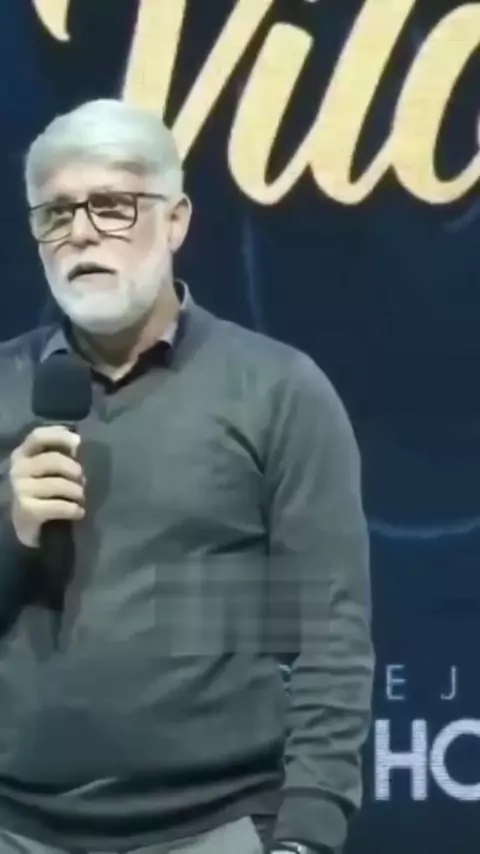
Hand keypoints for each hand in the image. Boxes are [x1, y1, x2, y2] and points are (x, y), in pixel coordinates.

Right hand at [9, 426, 85, 547]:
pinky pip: (60, 506)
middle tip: (83, 481)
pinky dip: (74, 509)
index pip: (38, 436)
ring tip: (81, 498)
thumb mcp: (46, 470)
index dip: (60, 436)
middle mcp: (18, 469)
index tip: (78, 442)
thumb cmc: (42, 492)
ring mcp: (20, 490)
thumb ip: (59, 455)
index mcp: (22, 454)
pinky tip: (78, 512)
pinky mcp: (27, 510)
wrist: (26, 526)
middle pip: (54, 460)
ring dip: (77, 492)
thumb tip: (78, 443)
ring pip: (60, 484)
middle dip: (75, 470)